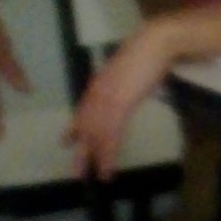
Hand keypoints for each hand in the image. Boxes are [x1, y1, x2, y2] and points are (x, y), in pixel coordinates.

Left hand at [65, 26, 173, 179]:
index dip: (74, 128)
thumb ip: (122, 81)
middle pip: (85, 128)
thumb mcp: (128, 69)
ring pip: (96, 137)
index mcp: (99, 85)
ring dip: (95, 160)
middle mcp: (97, 94)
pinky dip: (109, 155)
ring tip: (93, 178)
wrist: (154, 42)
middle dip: (81, 152)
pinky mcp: (120, 106)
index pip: (82, 110)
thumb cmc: (147, 52)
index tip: (66, 141)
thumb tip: (124, 88)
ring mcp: (107, 100)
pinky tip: (108, 169)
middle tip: (77, 173)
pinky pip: (111, 137)